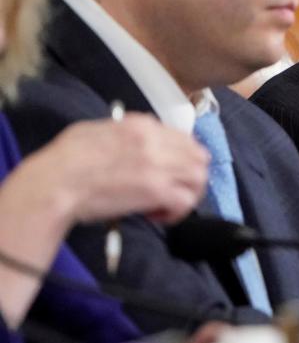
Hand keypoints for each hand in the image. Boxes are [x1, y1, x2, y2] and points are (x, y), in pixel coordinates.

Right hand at [31, 114, 208, 223]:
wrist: (54, 182)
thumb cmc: (65, 160)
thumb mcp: (95, 130)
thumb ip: (124, 132)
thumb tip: (137, 139)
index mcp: (141, 126)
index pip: (184, 139)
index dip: (182, 159)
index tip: (170, 173)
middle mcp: (155, 142)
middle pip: (199, 157)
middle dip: (191, 176)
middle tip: (174, 192)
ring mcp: (158, 166)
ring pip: (199, 178)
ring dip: (187, 194)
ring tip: (166, 206)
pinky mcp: (156, 190)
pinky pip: (186, 201)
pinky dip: (177, 212)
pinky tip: (157, 216)